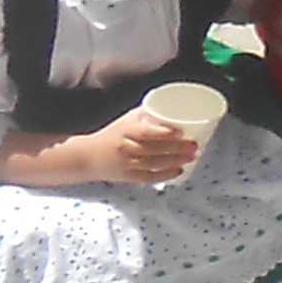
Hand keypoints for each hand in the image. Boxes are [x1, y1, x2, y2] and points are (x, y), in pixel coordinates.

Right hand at [81, 111, 196, 186]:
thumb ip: (146, 114)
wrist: (88, 157)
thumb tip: (171, 104)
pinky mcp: (128, 177)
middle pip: (153, 150)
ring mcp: (126, 165)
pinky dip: (164, 176)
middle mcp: (125, 149)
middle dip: (176, 149)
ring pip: (153, 164)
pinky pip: (148, 178)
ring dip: (175, 161)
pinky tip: (178, 171)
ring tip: (191, 156)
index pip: (145, 133)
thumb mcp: (126, 120)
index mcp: (124, 132)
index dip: (162, 133)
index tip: (179, 132)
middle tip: (194, 145)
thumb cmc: (111, 135)